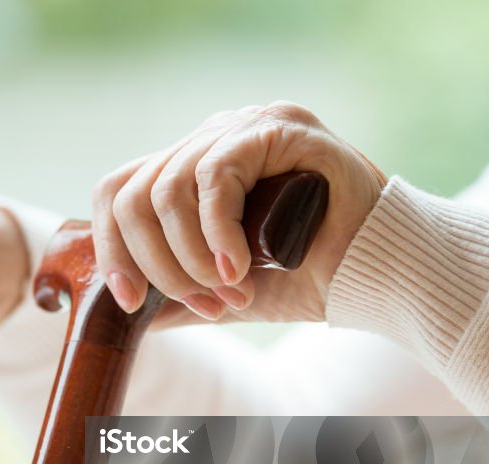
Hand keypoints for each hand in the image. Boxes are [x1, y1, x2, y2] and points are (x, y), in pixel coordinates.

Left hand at [91, 101, 387, 325]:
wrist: (376, 276)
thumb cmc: (305, 278)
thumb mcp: (220, 292)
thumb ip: (175, 294)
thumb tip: (124, 312)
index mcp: (190, 169)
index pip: (120, 192)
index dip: (112, 249)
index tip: (130, 302)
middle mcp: (209, 140)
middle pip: (134, 194)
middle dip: (157, 266)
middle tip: (203, 303)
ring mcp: (242, 126)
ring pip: (167, 189)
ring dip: (190, 258)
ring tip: (230, 291)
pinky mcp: (277, 127)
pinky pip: (215, 176)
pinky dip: (216, 232)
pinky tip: (237, 268)